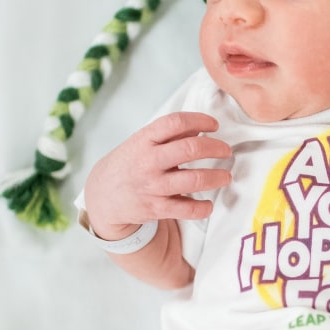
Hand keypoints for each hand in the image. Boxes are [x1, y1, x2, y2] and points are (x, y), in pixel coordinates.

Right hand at [83, 112, 231, 238]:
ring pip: (194, 180)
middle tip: (226, 151)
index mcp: (144, 140)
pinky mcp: (156, 208)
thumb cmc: (128, 165)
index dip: (199, 120)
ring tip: (225, 177)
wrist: (102, 197)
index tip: (214, 125)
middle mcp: (148, 161)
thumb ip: (169, 135)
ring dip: (217, 177)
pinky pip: (187, 210)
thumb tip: (199, 127)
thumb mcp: (141, 143)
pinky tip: (208, 204)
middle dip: (216, 148)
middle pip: (190, 149)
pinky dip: (203, 208)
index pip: (175, 122)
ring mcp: (152, 186)